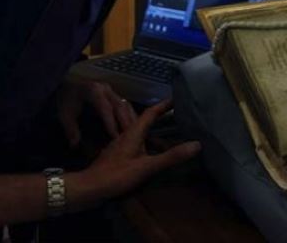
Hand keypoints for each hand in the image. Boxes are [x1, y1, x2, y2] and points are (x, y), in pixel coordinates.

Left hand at [57, 78, 136, 146]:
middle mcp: (105, 89)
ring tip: (137, 135)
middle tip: (131, 139)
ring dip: (131, 120)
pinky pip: (126, 105)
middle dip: (125, 123)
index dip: (111, 123)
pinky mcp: (114, 95)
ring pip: (126, 105)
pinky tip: (134, 128)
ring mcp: (112, 91)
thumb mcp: (64, 113)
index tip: (115, 137)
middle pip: (120, 106)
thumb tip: (75, 144)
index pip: (105, 108)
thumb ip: (70, 129)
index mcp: (93, 91)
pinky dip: (130, 116)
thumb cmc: (66, 98)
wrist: (67, 84)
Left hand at [69, 100, 200, 204]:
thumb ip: (170, 157)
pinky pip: (130, 140)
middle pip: (140, 118)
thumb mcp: (147, 167)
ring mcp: (119, 145)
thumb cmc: (117, 175)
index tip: (176, 98)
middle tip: (168, 108)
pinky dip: (140, 138)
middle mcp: (125, 135)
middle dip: (154, 112)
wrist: (90, 187)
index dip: (163, 105)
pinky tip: (143, 146)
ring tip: (157, 123)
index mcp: (133, 133)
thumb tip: (196, 144)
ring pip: (133, 129)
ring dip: (144, 124)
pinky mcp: (115, 155)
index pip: (150, 113)